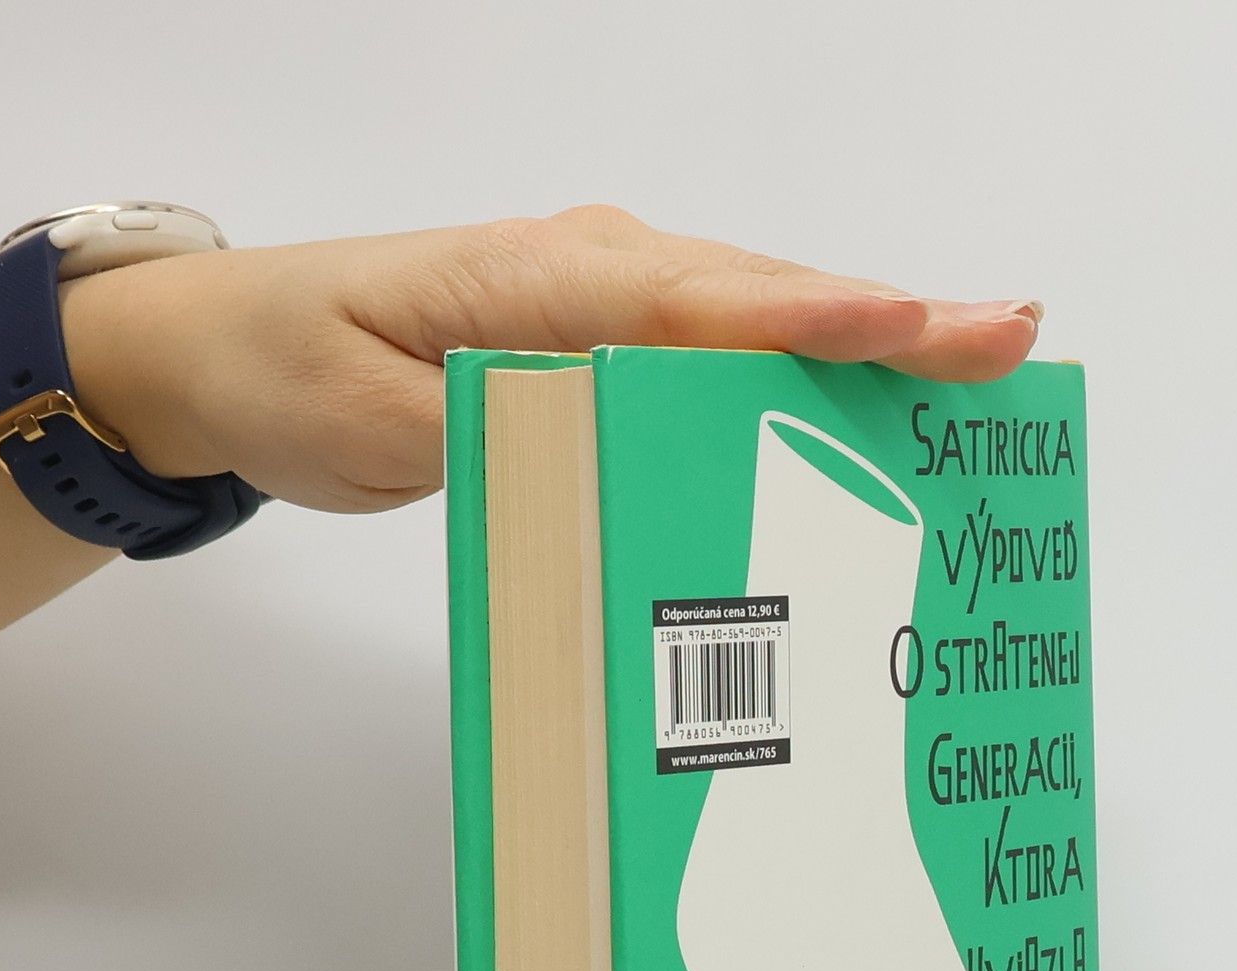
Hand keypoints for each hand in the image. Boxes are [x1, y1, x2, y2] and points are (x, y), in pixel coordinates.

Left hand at [63, 206, 1044, 513]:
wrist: (227, 351)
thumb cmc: (289, 367)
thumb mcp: (372, 414)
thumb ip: (493, 420)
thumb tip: (607, 431)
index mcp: (542, 280)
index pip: (696, 301)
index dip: (807, 320)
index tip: (912, 330)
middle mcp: (588, 273)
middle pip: (759, 297)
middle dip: (886, 322)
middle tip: (1009, 344)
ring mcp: (597, 302)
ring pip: (750, 320)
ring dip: (857, 348)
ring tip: (973, 373)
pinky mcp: (592, 345)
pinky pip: (711, 356)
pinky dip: (789, 375)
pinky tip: (850, 413)